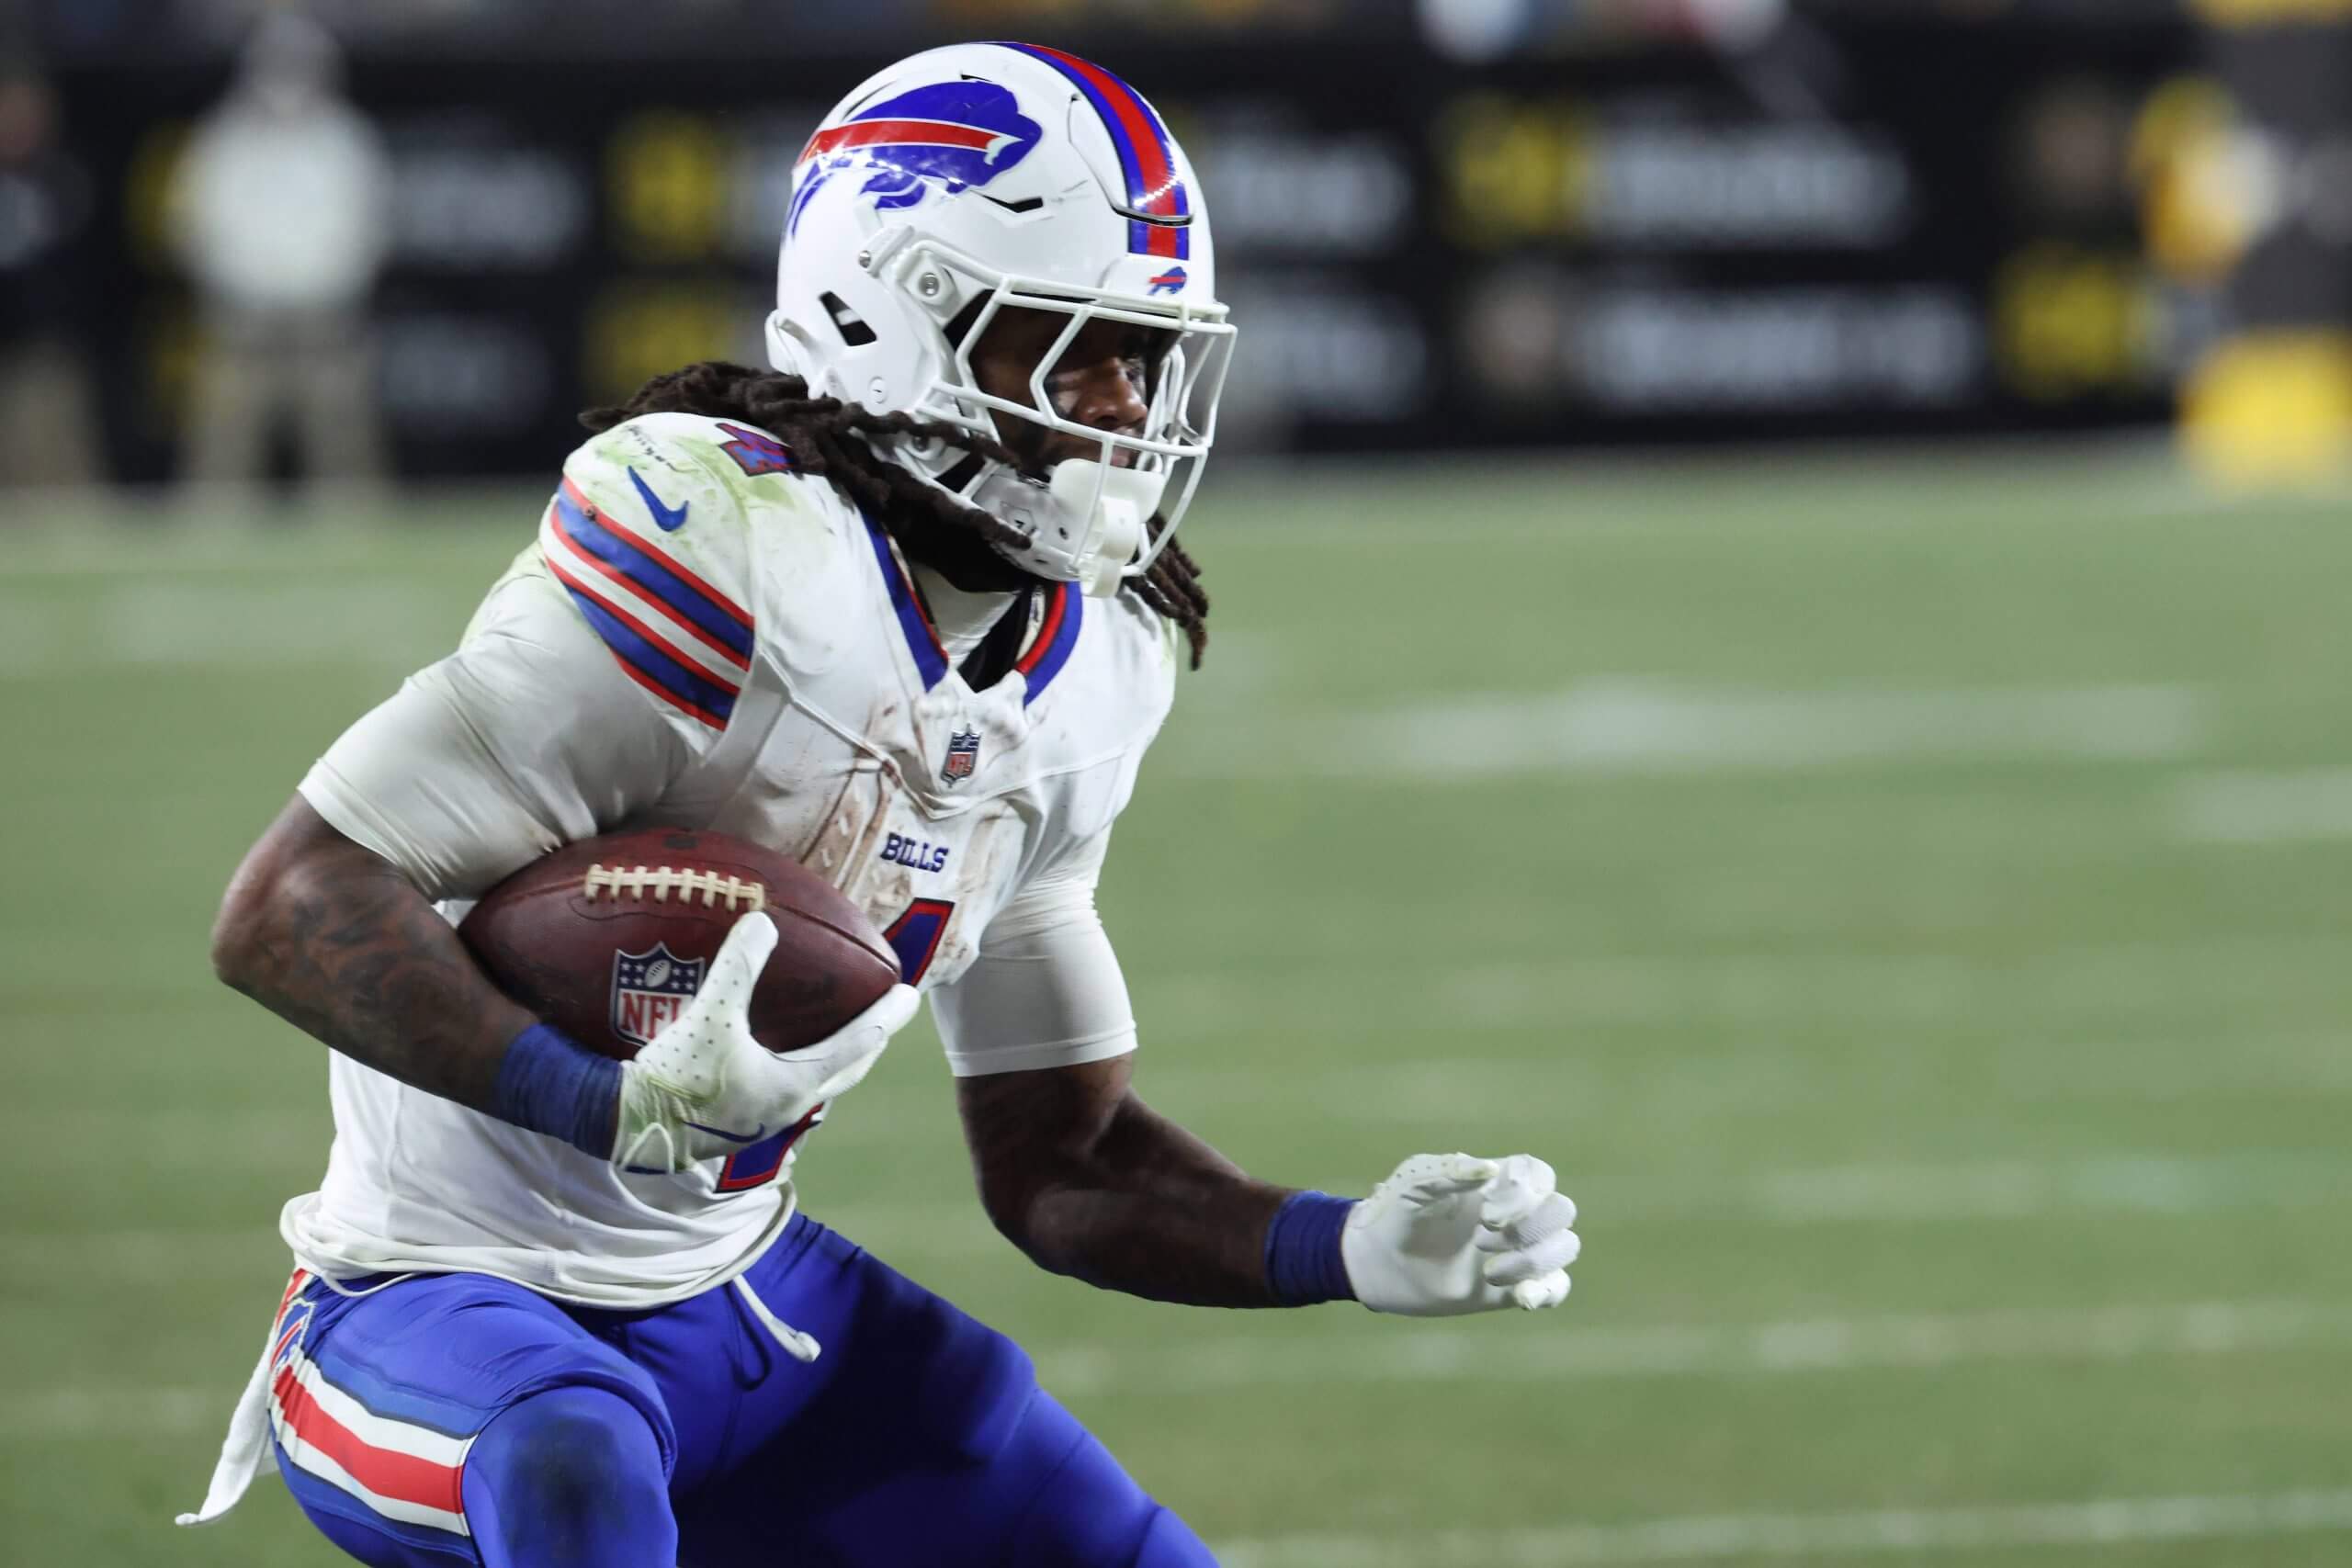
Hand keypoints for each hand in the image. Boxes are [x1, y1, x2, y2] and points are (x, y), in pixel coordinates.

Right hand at [611, 911, 919, 1172]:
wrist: (625, 1126)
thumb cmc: (675, 1076)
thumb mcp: (709, 1014)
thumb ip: (738, 967)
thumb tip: (764, 921)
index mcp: (794, 1084)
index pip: (857, 1045)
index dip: (885, 1017)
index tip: (911, 995)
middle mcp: (786, 1108)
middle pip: (845, 1071)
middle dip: (868, 1042)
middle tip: (885, 1016)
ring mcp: (761, 1122)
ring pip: (814, 1087)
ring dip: (832, 1061)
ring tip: (837, 1035)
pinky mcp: (736, 1125)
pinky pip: (781, 1092)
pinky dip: (795, 1069)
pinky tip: (775, 1056)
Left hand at [1340, 1152, 1578, 1316]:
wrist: (1376, 1264)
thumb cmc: (1394, 1212)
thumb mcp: (1413, 1184)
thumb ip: (1448, 1173)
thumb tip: (1490, 1170)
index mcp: (1494, 1183)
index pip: (1539, 1175)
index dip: (1527, 1192)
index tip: (1488, 1211)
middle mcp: (1513, 1215)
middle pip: (1561, 1210)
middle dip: (1533, 1226)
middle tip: (1483, 1236)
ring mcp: (1515, 1252)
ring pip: (1564, 1248)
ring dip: (1535, 1260)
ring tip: (1490, 1270)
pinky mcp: (1511, 1288)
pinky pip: (1555, 1288)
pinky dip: (1548, 1292)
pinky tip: (1523, 1298)